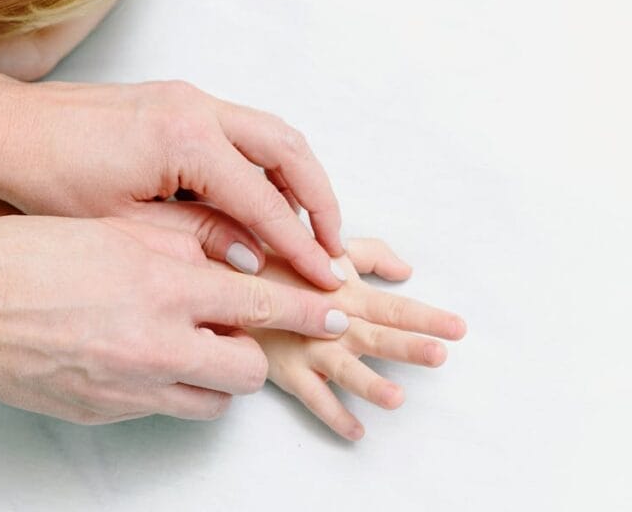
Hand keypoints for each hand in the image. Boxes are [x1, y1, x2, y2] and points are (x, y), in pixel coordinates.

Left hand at [0, 80, 344, 288]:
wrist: (8, 131)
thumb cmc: (49, 176)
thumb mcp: (125, 225)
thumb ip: (197, 241)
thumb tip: (251, 257)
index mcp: (185, 140)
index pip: (263, 200)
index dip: (298, 245)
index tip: (323, 276)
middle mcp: (196, 108)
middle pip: (288, 150)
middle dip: (319, 200)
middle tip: (334, 248)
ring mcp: (188, 98)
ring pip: (270, 133)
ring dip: (297, 178)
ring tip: (309, 227)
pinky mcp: (176, 101)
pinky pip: (242, 129)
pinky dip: (265, 163)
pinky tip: (263, 198)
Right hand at [0, 216, 351, 423]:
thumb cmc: (29, 256)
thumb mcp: (115, 229)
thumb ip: (185, 245)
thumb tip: (235, 260)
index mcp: (163, 286)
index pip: (263, 304)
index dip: (307, 309)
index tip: (335, 311)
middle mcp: (156, 344)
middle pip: (247, 371)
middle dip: (252, 354)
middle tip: (231, 331)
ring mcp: (130, 387)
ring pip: (210, 401)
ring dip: (212, 377)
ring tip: (183, 346)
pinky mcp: (105, 413)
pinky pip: (161, 409)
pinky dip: (166, 388)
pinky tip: (134, 357)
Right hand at [249, 238, 466, 439]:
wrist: (222, 280)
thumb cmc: (276, 264)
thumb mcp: (324, 249)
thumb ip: (369, 255)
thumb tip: (405, 270)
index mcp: (345, 293)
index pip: (393, 306)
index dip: (427, 316)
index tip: (459, 328)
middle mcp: (330, 322)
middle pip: (376, 336)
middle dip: (408, 345)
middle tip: (439, 355)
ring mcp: (308, 348)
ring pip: (344, 370)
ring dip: (371, 384)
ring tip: (397, 399)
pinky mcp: (286, 370)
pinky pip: (312, 398)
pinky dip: (334, 416)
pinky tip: (357, 432)